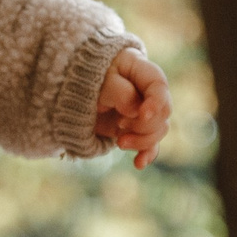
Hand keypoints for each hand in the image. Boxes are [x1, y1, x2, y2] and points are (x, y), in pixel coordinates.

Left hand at [96, 48, 170, 168]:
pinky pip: (149, 144)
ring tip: (120, 142)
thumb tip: (136, 111)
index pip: (159, 86)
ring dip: (141, 140)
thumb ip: (120, 92)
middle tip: (120, 124)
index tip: (143, 113)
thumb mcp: (100, 79)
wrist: (75, 89)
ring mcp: (144, 112)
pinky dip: (145, 154)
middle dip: (143, 124)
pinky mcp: (137, 129)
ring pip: (158, 131)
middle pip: (162, 113)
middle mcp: (149, 93)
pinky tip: (139, 164)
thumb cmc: (89, 76)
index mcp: (143, 72)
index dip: (156, 101)